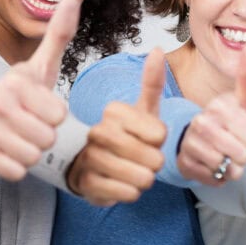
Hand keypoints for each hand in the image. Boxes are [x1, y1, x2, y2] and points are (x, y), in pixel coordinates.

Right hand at [0, 0, 79, 179]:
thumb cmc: (18, 94)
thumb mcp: (39, 65)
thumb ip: (58, 35)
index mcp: (15, 82)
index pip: (59, 115)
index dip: (54, 116)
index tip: (40, 108)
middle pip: (47, 138)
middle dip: (43, 135)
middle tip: (28, 124)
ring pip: (32, 156)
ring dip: (30, 152)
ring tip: (18, 137)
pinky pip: (16, 171)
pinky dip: (16, 165)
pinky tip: (7, 150)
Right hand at [66, 50, 167, 205]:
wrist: (96, 163)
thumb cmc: (128, 134)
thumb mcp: (143, 109)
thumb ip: (152, 82)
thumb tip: (157, 50)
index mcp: (114, 111)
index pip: (159, 134)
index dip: (160, 141)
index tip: (149, 137)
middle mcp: (98, 131)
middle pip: (151, 158)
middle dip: (155, 163)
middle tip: (146, 160)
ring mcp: (89, 157)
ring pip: (140, 178)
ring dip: (144, 179)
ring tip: (135, 172)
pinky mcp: (85, 182)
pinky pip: (125, 194)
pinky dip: (130, 193)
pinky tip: (122, 184)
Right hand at [176, 42, 245, 184]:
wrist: (204, 142)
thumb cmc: (230, 122)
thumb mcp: (244, 102)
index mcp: (219, 105)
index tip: (245, 131)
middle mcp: (201, 122)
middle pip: (243, 153)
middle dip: (245, 155)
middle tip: (237, 146)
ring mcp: (191, 143)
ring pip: (229, 167)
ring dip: (233, 167)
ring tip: (226, 155)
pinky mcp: (185, 163)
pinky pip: (216, 178)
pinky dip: (220, 176)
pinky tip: (214, 165)